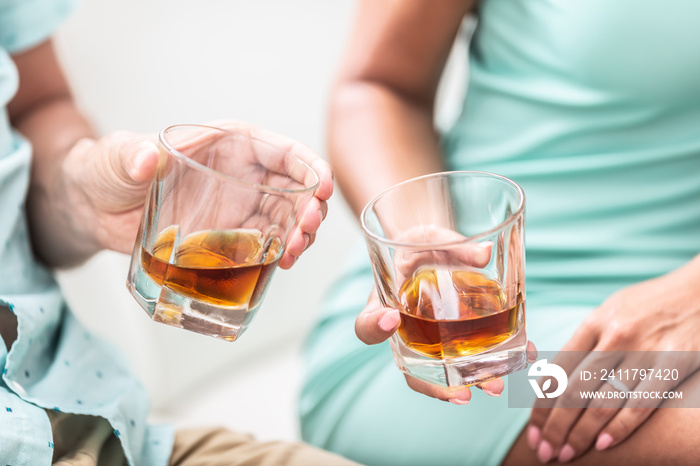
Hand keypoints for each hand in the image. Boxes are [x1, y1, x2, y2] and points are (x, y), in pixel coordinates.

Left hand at [61, 121, 331, 268]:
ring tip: (294, 252)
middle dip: (311, 208)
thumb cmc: (109, 170)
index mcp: (229, 144)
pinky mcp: (232, 237)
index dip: (309, 167)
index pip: (282, 151)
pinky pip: (268, 244)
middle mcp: (244, 174)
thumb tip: (146, 158)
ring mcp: (241, 207)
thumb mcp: (117, 158)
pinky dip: (281, 253)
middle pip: (295, 188)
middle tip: (306, 231)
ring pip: (288, 219)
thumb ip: (131, 154)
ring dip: (301, 234)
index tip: (322, 188)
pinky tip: (281, 264)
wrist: (95, 209)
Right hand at [356, 226, 535, 403]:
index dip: (375, 327)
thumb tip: (484, 254)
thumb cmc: (421, 244)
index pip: (367, 326)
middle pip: (412, 368)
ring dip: (473, 382)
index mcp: (384, 306)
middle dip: (438, 386)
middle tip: (462, 394)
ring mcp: (433, 341)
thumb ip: (450, 244)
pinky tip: (525, 354)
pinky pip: (478, 355)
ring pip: (447, 372)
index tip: (390, 318)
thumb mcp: (430, 237)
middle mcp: (407, 333)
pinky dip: (502, 359)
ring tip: (497, 386)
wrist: (433, 250)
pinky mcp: (462, 338)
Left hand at [527, 260, 699, 462]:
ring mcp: (643, 351)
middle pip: (572, 390)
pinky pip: (640, 404)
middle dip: (554, 427)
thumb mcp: (610, 312)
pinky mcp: (673, 364)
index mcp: (593, 324)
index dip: (541, 405)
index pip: (556, 371)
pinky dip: (619, 429)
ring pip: (601, 402)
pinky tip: (602, 446)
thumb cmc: (649, 305)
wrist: (699, 288)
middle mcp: (613, 337)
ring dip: (580, 434)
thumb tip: (556, 376)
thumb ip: (586, 342)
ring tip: (566, 455)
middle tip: (544, 452)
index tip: (532, 431)